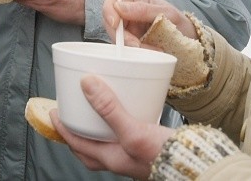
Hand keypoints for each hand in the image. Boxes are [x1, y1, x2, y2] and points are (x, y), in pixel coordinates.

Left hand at [51, 75, 173, 178]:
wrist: (196, 166)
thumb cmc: (165, 156)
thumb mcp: (133, 130)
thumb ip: (110, 109)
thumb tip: (86, 84)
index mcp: (111, 158)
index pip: (77, 143)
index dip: (63, 127)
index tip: (54, 112)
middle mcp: (119, 160)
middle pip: (89, 147)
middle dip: (77, 132)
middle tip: (71, 115)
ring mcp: (133, 156)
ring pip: (106, 143)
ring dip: (98, 129)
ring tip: (97, 110)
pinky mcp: (147, 149)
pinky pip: (124, 137)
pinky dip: (119, 125)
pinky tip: (128, 112)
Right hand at [104, 0, 197, 46]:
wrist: (192, 44)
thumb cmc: (182, 24)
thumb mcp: (168, 14)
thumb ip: (144, 9)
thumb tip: (119, 7)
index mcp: (137, 0)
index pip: (112, 0)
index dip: (108, 12)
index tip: (115, 25)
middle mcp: (130, 13)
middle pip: (110, 22)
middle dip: (121, 35)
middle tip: (136, 45)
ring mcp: (130, 29)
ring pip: (117, 38)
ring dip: (130, 47)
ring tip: (152, 50)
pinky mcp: (133, 43)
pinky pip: (126, 49)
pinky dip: (135, 53)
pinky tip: (150, 54)